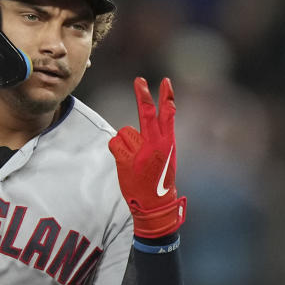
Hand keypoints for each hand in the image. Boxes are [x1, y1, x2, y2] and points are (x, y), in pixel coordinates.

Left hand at [108, 77, 187, 237]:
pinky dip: (117, 149)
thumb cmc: (159, 179)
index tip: (166, 82)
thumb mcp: (166, 157)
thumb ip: (158, 139)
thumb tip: (145, 126)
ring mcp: (140, 152)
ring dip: (126, 142)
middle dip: (143, 96)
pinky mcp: (126, 159)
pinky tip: (125, 161)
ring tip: (133, 158)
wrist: (154, 204)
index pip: (168, 115)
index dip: (167, 97)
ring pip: (125, 132)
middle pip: (147, 114)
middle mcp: (155, 144)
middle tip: (139, 80)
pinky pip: (115, 143)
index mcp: (168, 143)